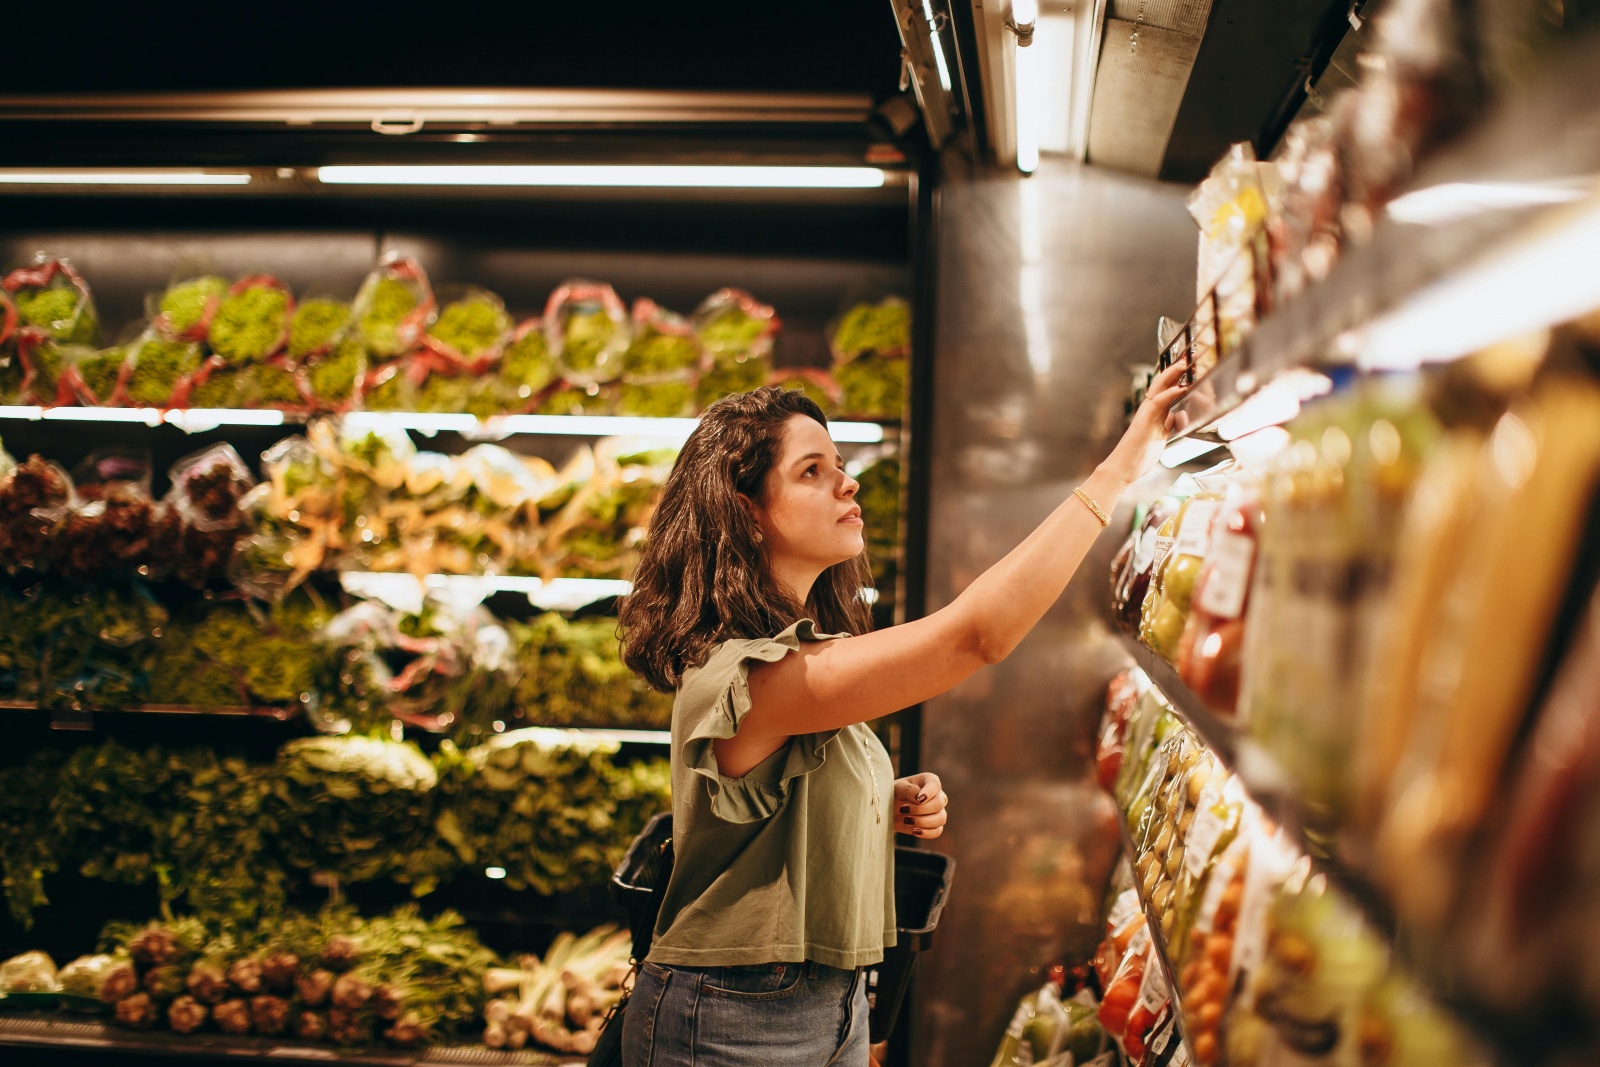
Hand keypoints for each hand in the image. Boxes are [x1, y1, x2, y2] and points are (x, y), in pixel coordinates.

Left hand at [893, 773, 947, 839]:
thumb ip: (908, 789)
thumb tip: (919, 797)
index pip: (935, 785)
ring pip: (941, 818)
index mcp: (928, 781)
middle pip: (939, 803)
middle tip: (904, 809)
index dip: (929, 792)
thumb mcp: (897, 788)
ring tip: (906, 820)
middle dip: (921, 809)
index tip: (918, 799)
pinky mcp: (934, 826)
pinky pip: (937, 831)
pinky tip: (914, 830)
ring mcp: (937, 812)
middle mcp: (936, 796)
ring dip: (923, 821)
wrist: (888, 810)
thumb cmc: (893, 794)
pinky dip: (926, 833)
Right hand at [1099, 360, 1191, 487]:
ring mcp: (1146, 414)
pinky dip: (1169, 393)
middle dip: (1175, 370)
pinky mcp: (1145, 422)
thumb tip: (1176, 417)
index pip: (1165, 390)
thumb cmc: (1139, 455)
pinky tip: (1180, 388)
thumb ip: (1167, 426)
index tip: (1188, 367)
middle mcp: (1149, 410)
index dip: (1176, 378)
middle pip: (1162, 383)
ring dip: (1172, 375)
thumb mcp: (1159, 438)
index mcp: (1153, 414)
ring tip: (1184, 364)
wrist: (1123, 469)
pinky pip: (1158, 403)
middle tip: (1187, 358)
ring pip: (1159, 388)